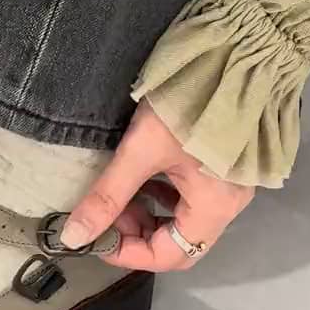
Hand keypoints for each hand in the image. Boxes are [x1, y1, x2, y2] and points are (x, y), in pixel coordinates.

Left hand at [61, 99, 253, 271]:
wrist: (236, 54)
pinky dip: (163, 196)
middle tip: (108, 213)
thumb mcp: (142, 149)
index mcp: (216, 208)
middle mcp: (230, 204)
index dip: (128, 253)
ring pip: (184, 220)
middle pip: (180, 243)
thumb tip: (74, 236)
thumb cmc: (190, 103)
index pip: (169, 256)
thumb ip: (108, 195)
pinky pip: (192, 196)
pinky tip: (143, 178)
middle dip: (138, 234)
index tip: (96, 236)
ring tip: (120, 194)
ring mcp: (231, 184)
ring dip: (149, 215)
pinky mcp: (225, 165)